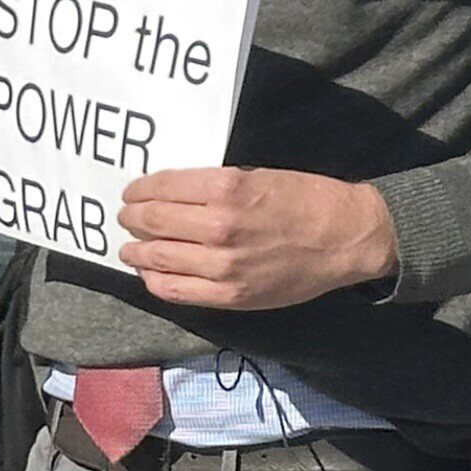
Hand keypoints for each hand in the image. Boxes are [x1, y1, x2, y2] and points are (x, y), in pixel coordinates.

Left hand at [116, 168, 397, 310]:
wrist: (344, 238)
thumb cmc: (305, 199)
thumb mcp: (256, 175)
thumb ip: (213, 187)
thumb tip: (171, 194)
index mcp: (226, 189)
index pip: (162, 188)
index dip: (139, 190)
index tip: (132, 192)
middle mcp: (219, 227)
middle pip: (153, 222)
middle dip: (132, 218)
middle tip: (127, 216)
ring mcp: (223, 265)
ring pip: (158, 258)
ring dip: (136, 250)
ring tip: (130, 247)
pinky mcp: (230, 295)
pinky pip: (176, 291)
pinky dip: (155, 281)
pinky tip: (150, 273)